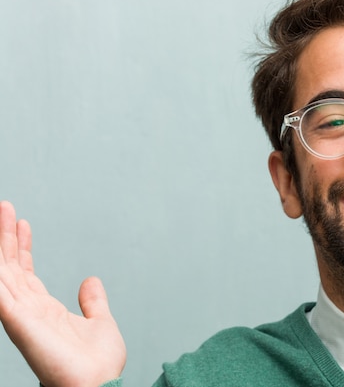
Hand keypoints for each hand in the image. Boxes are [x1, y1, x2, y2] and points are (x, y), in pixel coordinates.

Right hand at [0, 201, 125, 386]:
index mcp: (45, 310)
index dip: (21, 247)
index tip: (21, 222)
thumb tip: (90, 280)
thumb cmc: (99, 364)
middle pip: (11, 267)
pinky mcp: (19, 322)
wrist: (101, 385)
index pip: (27, 272)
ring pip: (3, 273)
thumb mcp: (99, 321)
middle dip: (6, 237)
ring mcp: (21, 316)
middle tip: (5, 206)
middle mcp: (29, 311)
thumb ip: (92, 301)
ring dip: (0, 245)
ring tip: (1, 214)